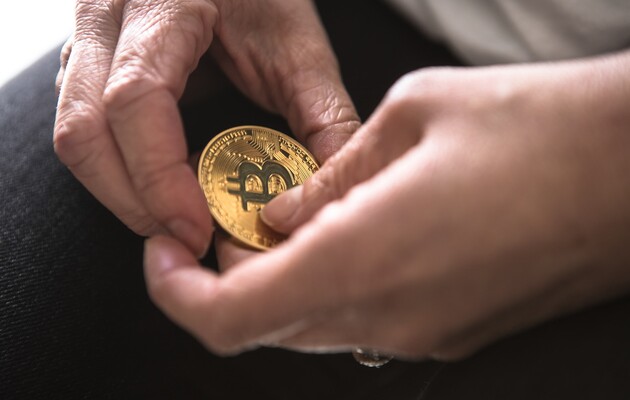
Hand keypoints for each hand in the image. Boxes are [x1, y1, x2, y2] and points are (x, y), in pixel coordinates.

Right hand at [54, 0, 358, 256]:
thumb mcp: (299, 48)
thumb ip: (324, 118)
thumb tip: (329, 195)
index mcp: (161, 2)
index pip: (135, 100)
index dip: (160, 178)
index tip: (196, 229)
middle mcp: (106, 15)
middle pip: (85, 129)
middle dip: (134, 200)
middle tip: (184, 239)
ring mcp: (87, 37)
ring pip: (72, 134)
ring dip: (119, 191)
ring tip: (172, 219)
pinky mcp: (87, 60)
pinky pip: (80, 125)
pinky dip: (115, 168)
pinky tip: (159, 183)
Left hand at [143, 52, 629, 358]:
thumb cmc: (537, 126)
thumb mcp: (409, 115)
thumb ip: (329, 177)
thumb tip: (279, 213)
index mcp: (364, 259)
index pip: (229, 319)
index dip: (176, 292)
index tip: (164, 252)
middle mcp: (389, 316)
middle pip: (265, 323)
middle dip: (230, 274)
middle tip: (237, 213)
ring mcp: (423, 332)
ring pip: (312, 325)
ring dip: (281, 279)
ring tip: (294, 214)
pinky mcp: (452, 330)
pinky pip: (362, 320)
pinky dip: (331, 284)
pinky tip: (353, 231)